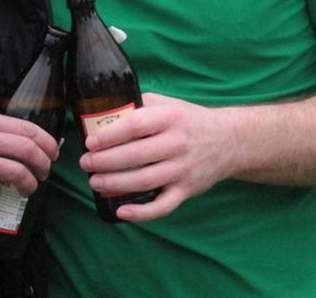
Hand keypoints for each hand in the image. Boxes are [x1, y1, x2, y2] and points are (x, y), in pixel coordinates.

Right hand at [0, 111, 58, 199]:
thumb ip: (0, 130)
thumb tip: (31, 144)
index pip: (28, 128)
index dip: (48, 142)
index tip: (54, 153)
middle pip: (28, 150)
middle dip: (44, 165)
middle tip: (45, 173)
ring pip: (17, 173)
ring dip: (29, 184)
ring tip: (28, 189)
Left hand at [79, 93, 235, 220]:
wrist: (229, 140)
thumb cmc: (190, 120)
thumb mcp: (168, 104)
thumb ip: (140, 105)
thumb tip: (104, 111)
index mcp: (169, 118)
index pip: (134, 126)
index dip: (108, 136)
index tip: (89, 142)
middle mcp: (177, 144)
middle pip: (135, 156)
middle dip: (104, 162)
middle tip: (85, 163)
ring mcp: (183, 169)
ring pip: (144, 181)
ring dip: (115, 184)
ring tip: (94, 182)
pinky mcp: (187, 190)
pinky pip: (163, 206)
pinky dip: (141, 212)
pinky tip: (121, 211)